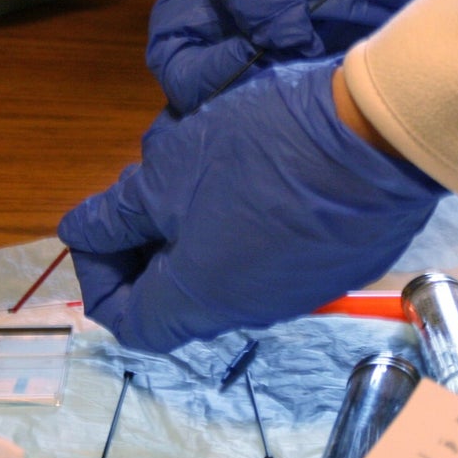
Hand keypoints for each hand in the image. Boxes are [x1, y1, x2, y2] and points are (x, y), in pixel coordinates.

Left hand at [58, 58, 444, 352]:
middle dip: (150, 232)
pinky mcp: (331, 262)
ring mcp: (296, 289)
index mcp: (200, 299)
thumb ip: (117, 212)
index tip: (103, 226)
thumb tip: (79, 233)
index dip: (101, 277)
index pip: (128, 321)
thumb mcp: (171, 171)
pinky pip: (269, 251)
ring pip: (220, 263)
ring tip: (202, 153)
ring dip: (196, 215)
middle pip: (175, 290)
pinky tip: (254, 163)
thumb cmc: (263, 151)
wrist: (379, 136)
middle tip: (154, 174)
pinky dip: (243, 216)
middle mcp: (248, 309)